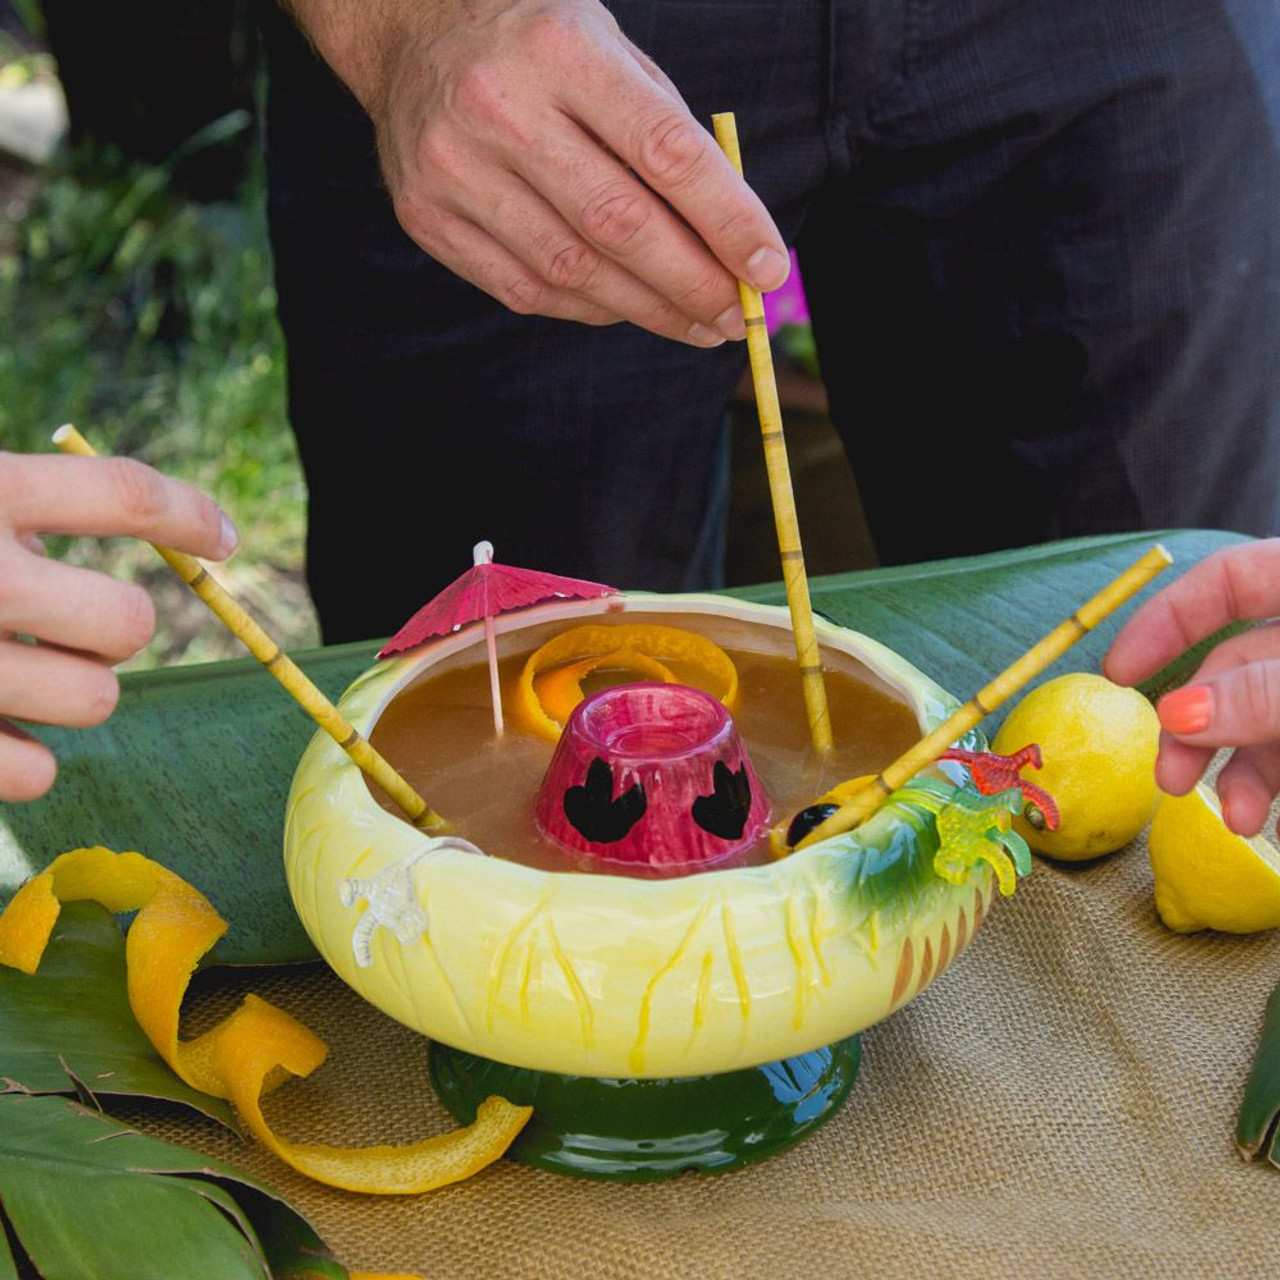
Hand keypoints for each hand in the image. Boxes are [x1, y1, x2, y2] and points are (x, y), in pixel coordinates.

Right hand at [0, 451, 236, 800]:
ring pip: (96, 701)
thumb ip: (30, 508)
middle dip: (113, 628)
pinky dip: (24, 759)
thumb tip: (188, 530)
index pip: (123, 493)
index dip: (189, 517)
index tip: (224, 541)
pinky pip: (39, 774)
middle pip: (130, 622)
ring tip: (12, 675)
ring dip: (70, 691)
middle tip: (63, 625)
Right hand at [288, 0, 789, 343]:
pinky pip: (527, 290)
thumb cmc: (538, 46)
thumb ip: (668, 133)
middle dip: (692, 283)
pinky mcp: (427, 217)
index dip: (728, 221)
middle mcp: (499, 106)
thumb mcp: (610, 48)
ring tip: (697, 325)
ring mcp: (453, 167)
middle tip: (737, 318)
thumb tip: (735, 242)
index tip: (769, 270)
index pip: (666, 152)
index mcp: (561, 48)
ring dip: (648, 310)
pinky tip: (630, 310)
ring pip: (573, 270)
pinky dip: (591, 309)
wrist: (410, 35)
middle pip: (619, 223)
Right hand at [1104, 540, 1279, 836]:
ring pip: (1266, 717)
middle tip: (1168, 776)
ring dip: (1240, 770)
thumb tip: (1177, 714)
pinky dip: (1271, 782)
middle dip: (1199, 724)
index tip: (1120, 672)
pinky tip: (1255, 818)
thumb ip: (1264, 693)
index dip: (1168, 620)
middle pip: (1238, 665)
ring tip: (1231, 818)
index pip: (1228, 580)